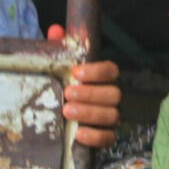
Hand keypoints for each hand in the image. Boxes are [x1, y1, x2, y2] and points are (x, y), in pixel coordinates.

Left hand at [47, 24, 121, 147]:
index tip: (77, 73)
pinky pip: (109, 138)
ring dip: (90, 113)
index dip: (97, 71)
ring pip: (112, 115)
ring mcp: (110, 117)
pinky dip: (96, 136)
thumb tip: (55, 30)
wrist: (54, 115)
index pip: (111, 70)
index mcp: (102, 78)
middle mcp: (111, 97)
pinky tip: (79, 134)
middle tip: (68, 93)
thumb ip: (57, 48)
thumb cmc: (60, 85)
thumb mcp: (57, 67)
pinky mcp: (106, 136)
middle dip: (91, 94)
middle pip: (114, 94)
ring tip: (68, 111)